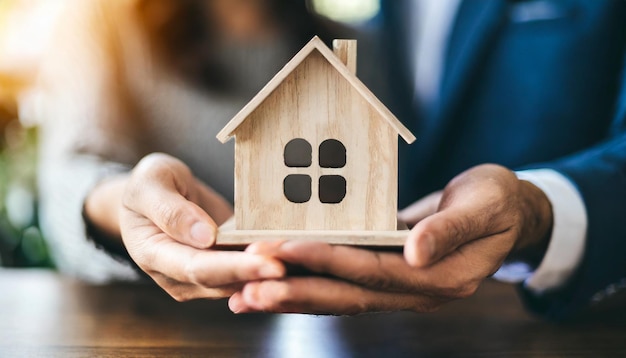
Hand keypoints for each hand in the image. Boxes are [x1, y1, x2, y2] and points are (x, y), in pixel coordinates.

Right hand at [88, 153, 285, 300]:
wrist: (155, 195)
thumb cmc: (148, 185)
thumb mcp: (150, 183)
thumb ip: (170, 210)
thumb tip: (203, 237)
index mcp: (155, 255)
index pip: (198, 268)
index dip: (236, 268)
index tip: (270, 264)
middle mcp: (179, 276)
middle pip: (226, 281)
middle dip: (262, 275)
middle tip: (299, 265)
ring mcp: (203, 277)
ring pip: (242, 282)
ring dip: (273, 274)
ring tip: (308, 261)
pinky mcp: (225, 269)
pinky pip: (250, 272)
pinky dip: (273, 264)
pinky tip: (301, 257)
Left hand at [228, 164, 552, 313]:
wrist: (508, 214)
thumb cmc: (499, 201)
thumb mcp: (486, 204)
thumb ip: (451, 228)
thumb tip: (416, 253)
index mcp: (443, 277)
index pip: (376, 272)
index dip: (331, 262)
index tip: (287, 251)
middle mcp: (418, 292)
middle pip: (349, 296)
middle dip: (298, 290)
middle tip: (248, 288)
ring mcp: (402, 289)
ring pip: (340, 298)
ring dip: (293, 297)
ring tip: (246, 297)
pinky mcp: (387, 277)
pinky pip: (343, 287)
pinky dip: (308, 287)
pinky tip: (276, 284)